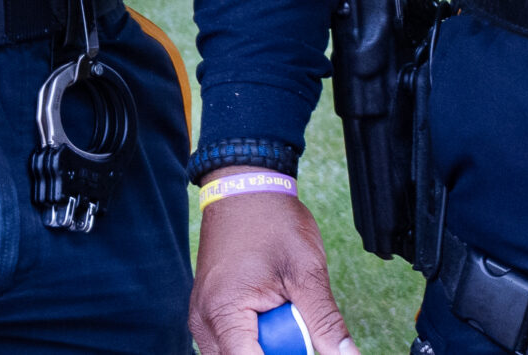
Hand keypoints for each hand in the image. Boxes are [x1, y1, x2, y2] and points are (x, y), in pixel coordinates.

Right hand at [189, 178, 357, 354]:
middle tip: (297, 322)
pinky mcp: (208, 314)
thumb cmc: (273, 222)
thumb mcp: (308, 272)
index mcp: (224, 312)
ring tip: (284, 313)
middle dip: (276, 351)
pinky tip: (273, 314)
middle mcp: (204, 322)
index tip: (304, 347)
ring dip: (266, 347)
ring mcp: (202, 320)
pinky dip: (256, 338)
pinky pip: (232, 344)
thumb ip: (325, 322)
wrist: (246, 188)